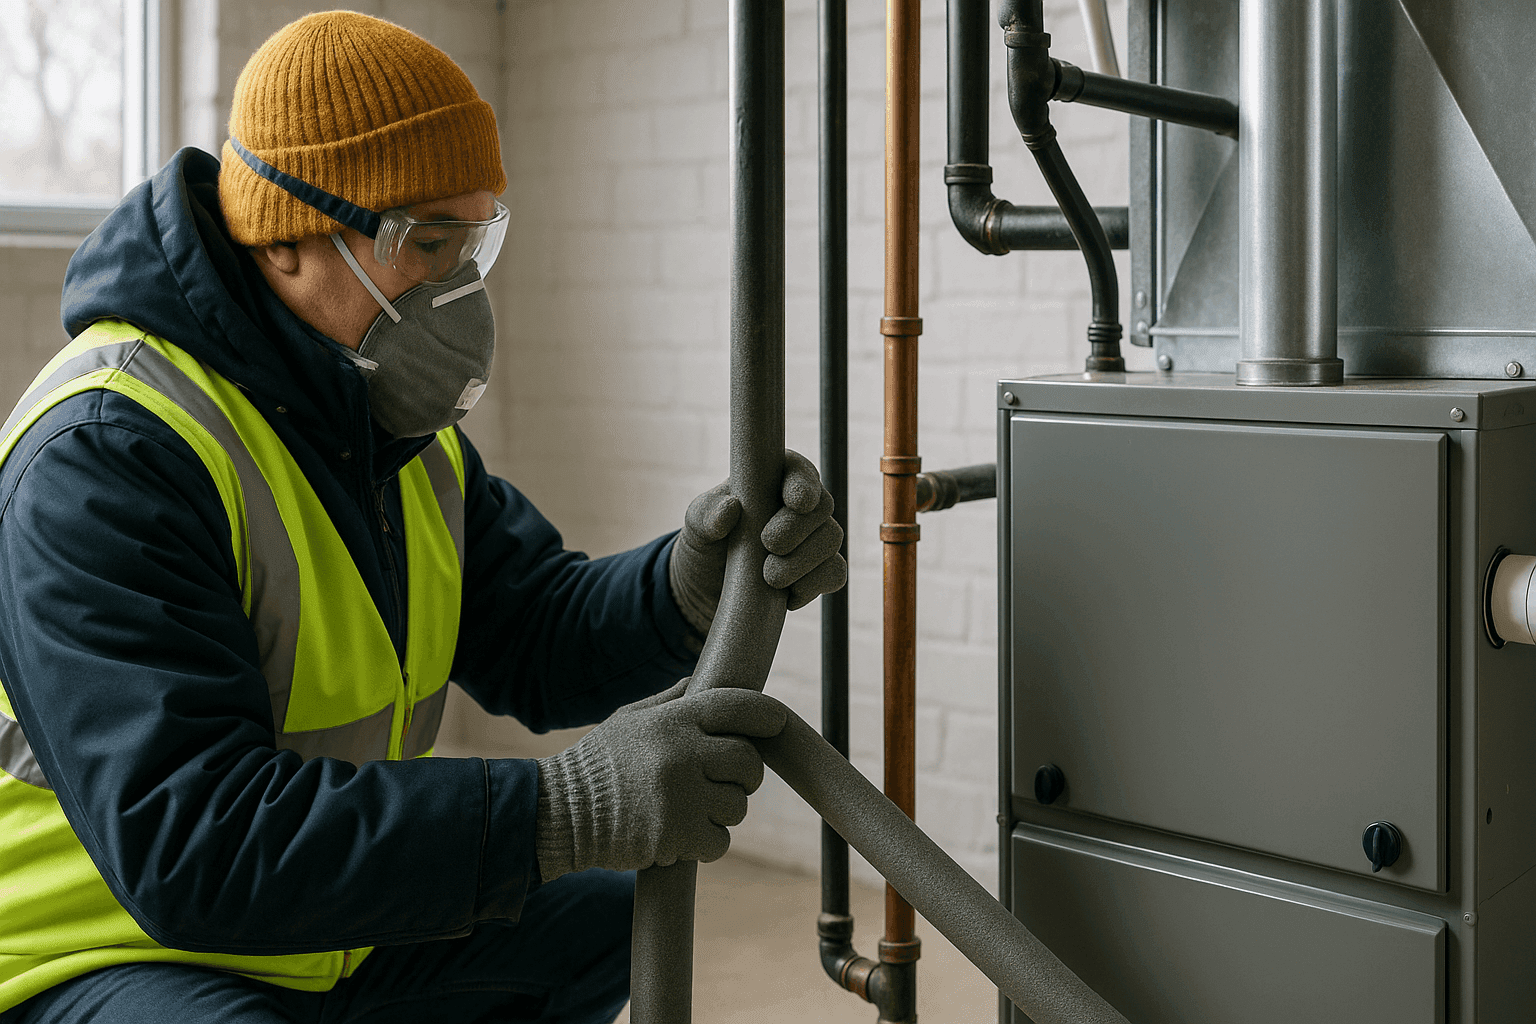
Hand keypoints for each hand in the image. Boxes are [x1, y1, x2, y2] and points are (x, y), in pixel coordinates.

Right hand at [533, 681, 786, 877]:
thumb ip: (671, 702)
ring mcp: (681, 795)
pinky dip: (707, 843)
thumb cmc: (598, 765)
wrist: (559, 814)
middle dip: (745, 774)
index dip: (766, 714)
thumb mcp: (630, 720)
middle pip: (748, 761)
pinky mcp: (676, 835)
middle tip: (726, 781)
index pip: (739, 706)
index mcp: (672, 719)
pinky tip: (681, 836)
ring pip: (738, 805)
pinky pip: (720, 840)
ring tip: (690, 810)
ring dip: (722, 811)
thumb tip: (704, 681)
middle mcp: (682, 752)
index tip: (777, 722)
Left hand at [669, 450, 847, 634]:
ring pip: (831, 541)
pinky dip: (813, 586)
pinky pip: (834, 574)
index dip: (803, 485)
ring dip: (802, 561)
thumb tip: (730, 509)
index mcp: (774, 480)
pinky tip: (787, 595)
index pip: (800, 472)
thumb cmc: (707, 541)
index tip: (795, 503)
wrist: (708, 586)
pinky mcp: (818, 572)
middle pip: (823, 507)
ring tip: (770, 577)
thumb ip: (708, 514)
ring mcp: (814, 539)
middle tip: (769, 545)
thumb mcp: (697, 525)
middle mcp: (801, 506)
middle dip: (797, 529)